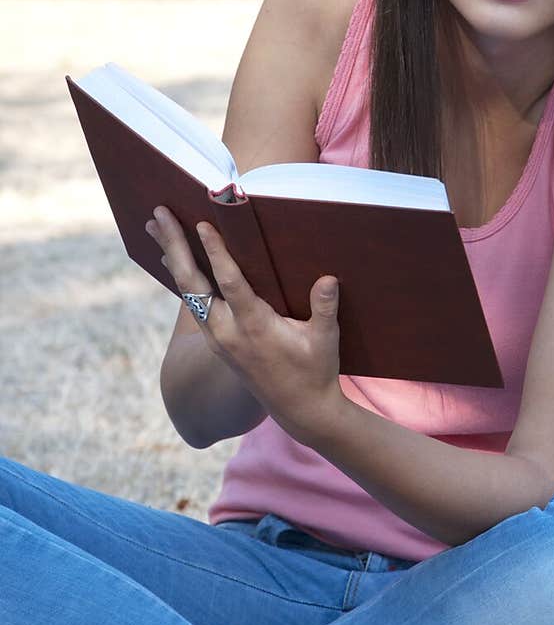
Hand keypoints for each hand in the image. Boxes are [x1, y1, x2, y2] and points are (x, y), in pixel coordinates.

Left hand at [145, 206, 342, 437]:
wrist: (299, 411)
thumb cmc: (315, 372)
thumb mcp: (325, 341)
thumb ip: (324, 308)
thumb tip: (327, 279)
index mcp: (254, 328)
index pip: (228, 283)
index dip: (215, 252)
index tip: (201, 224)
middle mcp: (227, 332)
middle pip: (191, 284)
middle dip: (175, 246)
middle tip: (160, 214)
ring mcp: (217, 338)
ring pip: (186, 291)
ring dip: (171, 257)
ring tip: (155, 227)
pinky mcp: (216, 341)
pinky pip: (191, 303)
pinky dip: (180, 276)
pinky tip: (172, 259)